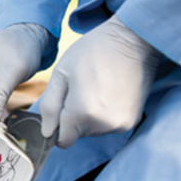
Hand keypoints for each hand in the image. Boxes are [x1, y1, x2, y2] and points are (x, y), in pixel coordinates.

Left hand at [40, 16, 161, 147]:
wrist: (133, 40)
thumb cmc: (93, 52)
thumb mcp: (61, 74)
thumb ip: (49, 105)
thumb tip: (46, 132)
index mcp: (81, 113)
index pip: (62, 141)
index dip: (56, 127)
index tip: (60, 108)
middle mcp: (103, 124)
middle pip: (77, 135)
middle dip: (72, 119)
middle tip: (80, 90)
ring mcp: (120, 124)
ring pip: (92, 131)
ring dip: (88, 117)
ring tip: (95, 89)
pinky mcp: (131, 121)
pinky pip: (107, 126)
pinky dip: (103, 115)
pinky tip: (107, 93)